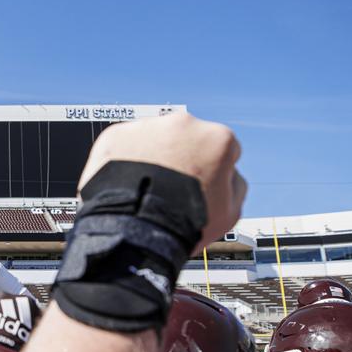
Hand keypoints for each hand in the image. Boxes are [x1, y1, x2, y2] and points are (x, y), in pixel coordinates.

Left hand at [77, 111, 245, 251]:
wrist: (137, 228)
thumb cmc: (185, 224)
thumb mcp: (230, 213)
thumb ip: (234, 184)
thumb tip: (228, 174)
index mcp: (217, 138)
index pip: (219, 149)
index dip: (209, 170)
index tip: (198, 186)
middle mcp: (183, 123)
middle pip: (184, 139)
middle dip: (179, 158)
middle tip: (168, 188)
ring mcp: (148, 127)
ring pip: (152, 139)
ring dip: (150, 158)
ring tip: (144, 189)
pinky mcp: (117, 135)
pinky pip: (122, 145)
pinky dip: (121, 161)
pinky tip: (124, 184)